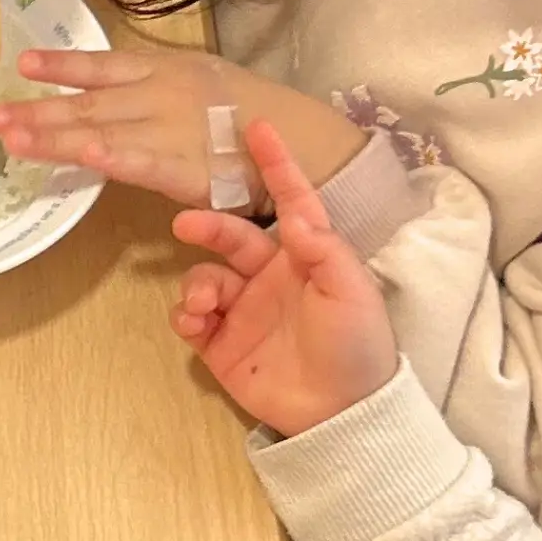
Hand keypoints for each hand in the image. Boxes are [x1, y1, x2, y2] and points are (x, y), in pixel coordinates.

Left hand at [0, 41, 361, 204]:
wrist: (304, 139)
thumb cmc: (252, 115)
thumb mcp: (203, 81)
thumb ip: (155, 87)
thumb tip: (109, 94)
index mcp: (165, 71)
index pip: (104, 66)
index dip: (62, 66)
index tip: (23, 66)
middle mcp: (161, 96)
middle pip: (89, 103)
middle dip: (38, 111)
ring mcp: (172, 130)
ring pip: (103, 131)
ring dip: (54, 136)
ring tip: (11, 139)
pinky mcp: (187, 168)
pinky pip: (143, 163)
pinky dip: (114, 159)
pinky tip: (85, 157)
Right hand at [170, 121, 399, 436]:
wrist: (340, 414)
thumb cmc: (357, 345)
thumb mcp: (351, 292)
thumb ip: (323, 250)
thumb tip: (295, 214)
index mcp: (307, 257)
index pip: (290, 201)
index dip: (276, 165)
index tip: (258, 126)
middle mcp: (272, 276)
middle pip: (231, 236)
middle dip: (207, 226)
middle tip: (184, 224)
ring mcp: (244, 310)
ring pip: (204, 276)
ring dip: (197, 284)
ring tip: (205, 305)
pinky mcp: (222, 344)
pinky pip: (191, 317)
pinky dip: (186, 314)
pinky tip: (195, 323)